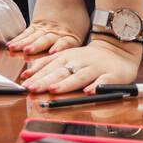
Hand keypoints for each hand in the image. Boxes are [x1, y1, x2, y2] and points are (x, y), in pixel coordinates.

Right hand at [7, 0, 89, 53]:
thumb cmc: (74, 10)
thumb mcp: (84, 26)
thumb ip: (78, 43)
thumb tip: (78, 57)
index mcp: (70, 34)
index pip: (64, 43)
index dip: (59, 47)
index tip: (52, 52)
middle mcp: (54, 32)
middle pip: (44, 40)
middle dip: (35, 47)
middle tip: (27, 52)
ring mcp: (43, 28)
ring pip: (32, 37)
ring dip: (23, 44)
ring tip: (13, 49)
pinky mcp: (35, 25)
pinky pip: (26, 34)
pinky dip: (18, 40)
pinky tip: (10, 45)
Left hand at [20, 37, 142, 93]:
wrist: (117, 50)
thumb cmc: (87, 57)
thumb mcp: (66, 56)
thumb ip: (48, 65)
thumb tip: (28, 75)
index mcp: (67, 57)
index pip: (49, 67)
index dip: (36, 76)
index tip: (25, 85)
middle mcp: (79, 62)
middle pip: (60, 72)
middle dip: (45, 81)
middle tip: (32, 89)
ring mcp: (95, 69)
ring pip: (79, 77)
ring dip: (66, 84)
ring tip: (53, 90)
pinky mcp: (111, 76)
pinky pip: (103, 82)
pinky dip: (95, 87)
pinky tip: (87, 92)